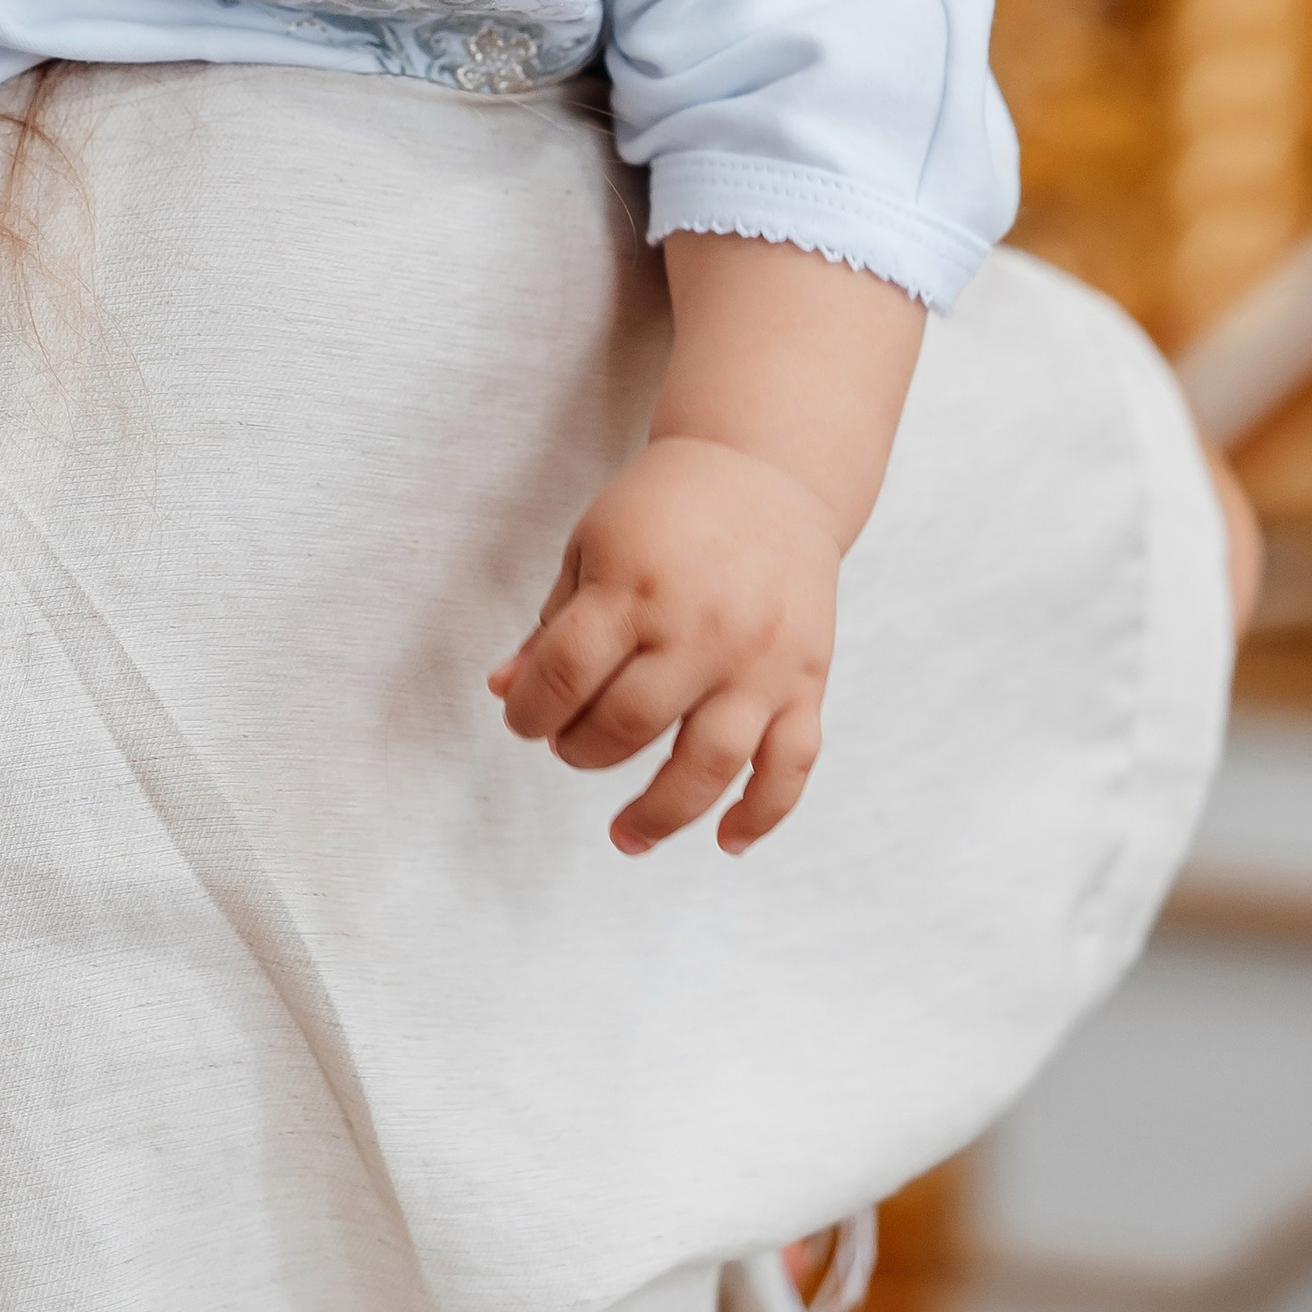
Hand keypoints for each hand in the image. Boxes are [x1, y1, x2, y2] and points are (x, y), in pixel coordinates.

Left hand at [486, 434, 838, 854]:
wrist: (768, 470)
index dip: (530, 712)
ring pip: (709, 763)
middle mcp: (700, 629)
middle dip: (583, 750)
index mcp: (634, 587)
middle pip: (628, 725)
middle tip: (571, 745)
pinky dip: (763, 812)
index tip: (523, 719)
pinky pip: (791, 763)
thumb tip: (505, 691)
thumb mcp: (591, 546)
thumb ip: (553, 624)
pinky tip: (728, 842)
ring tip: (625, 836)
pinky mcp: (806, 679)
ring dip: (660, 813)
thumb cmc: (664, 510)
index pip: (565, 675)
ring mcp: (759, 660)